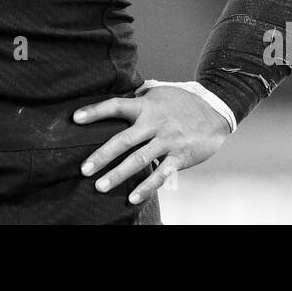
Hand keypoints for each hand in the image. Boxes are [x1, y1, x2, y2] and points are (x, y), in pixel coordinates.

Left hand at [73, 86, 229, 203]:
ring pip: (139, 160)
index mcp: (146, 106)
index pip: (115, 106)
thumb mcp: (159, 93)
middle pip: (123, 140)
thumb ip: (139, 97)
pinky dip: (147, 187)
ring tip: (100, 186)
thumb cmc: (183, 102)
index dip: (95, 111)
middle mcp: (154, 124)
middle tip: (84, 169)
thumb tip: (118, 97)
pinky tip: (133, 197)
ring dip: (119, 174)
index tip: (75, 119)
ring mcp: (167, 141)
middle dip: (102, 156)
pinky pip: (161, 174)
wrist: (216, 111)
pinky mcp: (180, 156)